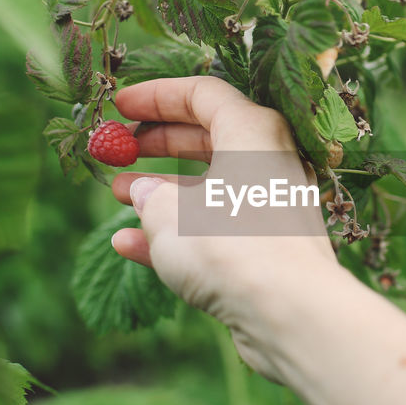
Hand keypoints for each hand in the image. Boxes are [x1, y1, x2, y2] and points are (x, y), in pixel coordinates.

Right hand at [109, 76, 337, 380]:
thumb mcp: (168, 210)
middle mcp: (269, 164)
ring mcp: (270, 209)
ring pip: (210, 187)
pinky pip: (217, 230)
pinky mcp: (267, 251)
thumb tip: (143, 192)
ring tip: (118, 192)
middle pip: (207, 137)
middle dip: (158, 142)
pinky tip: (129, 244)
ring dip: (162, 190)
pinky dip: (177, 234)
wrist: (287, 311)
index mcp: (253, 132)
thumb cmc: (228, 244)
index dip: (156, 96)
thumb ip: (149, 193)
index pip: (203, 94)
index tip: (120, 104)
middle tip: (118, 146)